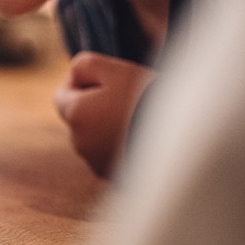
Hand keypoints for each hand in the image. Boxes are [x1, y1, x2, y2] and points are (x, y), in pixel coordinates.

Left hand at [53, 51, 153, 178]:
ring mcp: (96, 163)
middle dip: (97, 108)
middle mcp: (78, 142)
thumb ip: (84, 66)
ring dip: (110, 129)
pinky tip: (146, 141)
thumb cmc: (147, 98)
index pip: (61, 95)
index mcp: (74, 114)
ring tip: (142, 121)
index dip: (83, 83)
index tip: (108, 81)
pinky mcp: (116, 178)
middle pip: (80, 118)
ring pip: (96, 139)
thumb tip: (73, 77)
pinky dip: (123, 148)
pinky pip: (113, 157)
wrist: (182, 138)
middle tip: (131, 100)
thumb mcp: (115, 69)